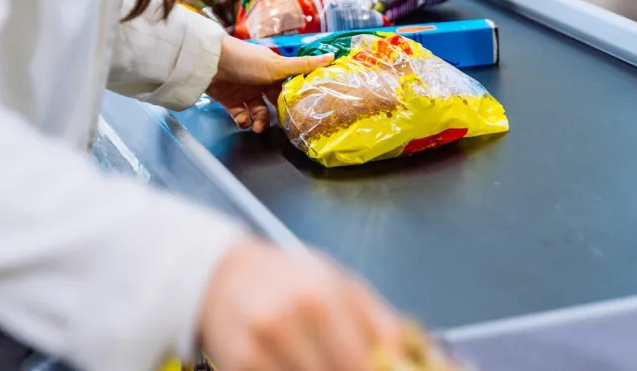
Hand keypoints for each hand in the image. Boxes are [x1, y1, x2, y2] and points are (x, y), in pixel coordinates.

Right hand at [199, 240, 399, 370]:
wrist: (222, 275)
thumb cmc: (289, 278)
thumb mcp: (338, 282)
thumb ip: (378, 321)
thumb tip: (414, 359)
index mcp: (320, 298)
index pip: (359, 365)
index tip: (377, 370)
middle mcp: (286, 324)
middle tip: (341, 362)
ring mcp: (256, 350)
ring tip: (315, 359)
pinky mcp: (235, 368)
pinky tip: (293, 363)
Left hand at [207, 37, 332, 132]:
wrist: (210, 64)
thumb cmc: (245, 60)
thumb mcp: (277, 65)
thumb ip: (304, 66)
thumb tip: (333, 57)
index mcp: (274, 70)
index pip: (290, 87)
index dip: (296, 99)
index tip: (304, 112)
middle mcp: (261, 81)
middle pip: (274, 103)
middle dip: (277, 116)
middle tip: (281, 127)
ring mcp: (245, 92)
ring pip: (259, 113)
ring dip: (260, 122)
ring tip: (258, 127)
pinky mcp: (230, 102)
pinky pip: (241, 116)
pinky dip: (243, 121)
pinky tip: (244, 121)